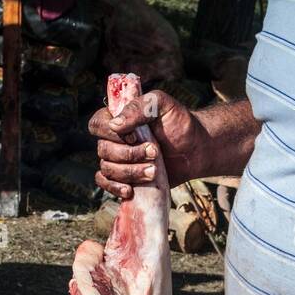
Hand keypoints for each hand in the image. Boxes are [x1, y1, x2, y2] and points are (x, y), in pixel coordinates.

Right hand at [88, 89, 205, 196]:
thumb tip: (115, 124)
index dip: (110, 133)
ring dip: (130, 172)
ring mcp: (119, 160)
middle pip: (103, 150)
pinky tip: (129, 190)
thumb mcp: (163, 105)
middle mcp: (115, 139)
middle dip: (129, 155)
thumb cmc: (180, 124)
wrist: (196, 150)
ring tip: (154, 171)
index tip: (134, 136)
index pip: (97, 124)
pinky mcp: (125, 178)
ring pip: (107, 169)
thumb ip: (140, 106)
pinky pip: (105, 183)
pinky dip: (113, 187)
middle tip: (155, 152)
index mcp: (120, 118)